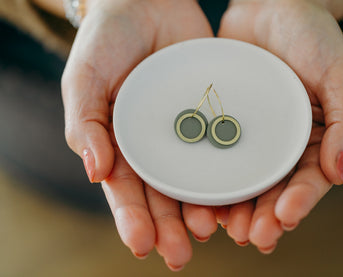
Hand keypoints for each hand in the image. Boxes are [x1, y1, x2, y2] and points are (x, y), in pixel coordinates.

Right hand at [62, 0, 216, 269]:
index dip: (132, 218)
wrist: (146, 3)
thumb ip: (84, 123)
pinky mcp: (213, 116)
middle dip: (169, 227)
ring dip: (202, 209)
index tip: (141, 244)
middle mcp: (156, 147)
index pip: (126, 190)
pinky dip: (230, 174)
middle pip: (162, 195)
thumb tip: (94, 172)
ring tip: (210, 231)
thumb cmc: (107, 40)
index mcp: (121, 145)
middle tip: (178, 255)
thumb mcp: (85, 77)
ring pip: (196, 180)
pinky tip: (239, 196)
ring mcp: (187, 134)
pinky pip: (223, 148)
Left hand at [216, 0, 342, 251]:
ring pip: (240, 181)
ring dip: (232, 209)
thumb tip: (340, 174)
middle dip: (262, 216)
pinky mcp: (220, 125)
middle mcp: (279, 145)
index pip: (308, 180)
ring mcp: (248, 138)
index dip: (298, 202)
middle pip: (271, 190)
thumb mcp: (339, 74)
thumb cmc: (311, 37)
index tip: (285, 218)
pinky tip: (196, 197)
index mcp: (313, 140)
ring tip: (220, 227)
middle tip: (249, 236)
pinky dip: (206, 179)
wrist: (271, 6)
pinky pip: (212, 156)